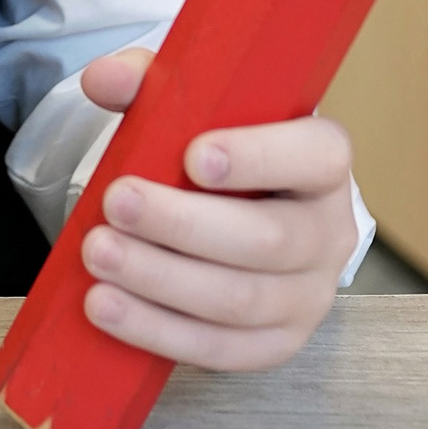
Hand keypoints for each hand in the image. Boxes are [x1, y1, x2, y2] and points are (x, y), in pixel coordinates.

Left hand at [73, 48, 358, 371]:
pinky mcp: (277, 343)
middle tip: (115, 203)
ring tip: (98, 255)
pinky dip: (160, 332)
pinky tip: (108, 308)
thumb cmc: (221, 149)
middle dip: (183, 225)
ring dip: (161, 281)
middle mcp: (329, 232)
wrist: (244, 211)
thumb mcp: (196, 106)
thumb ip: (150, 82)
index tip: (194, 156)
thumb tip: (102, 77)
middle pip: (268, 240)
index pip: (314, 157)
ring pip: (241, 301)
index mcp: (324, 160)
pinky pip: (223, 350)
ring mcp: (310, 296)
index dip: (260, 158)